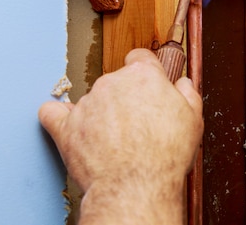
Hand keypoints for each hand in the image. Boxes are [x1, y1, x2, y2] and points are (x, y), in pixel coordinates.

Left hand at [39, 48, 203, 224]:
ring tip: (114, 140)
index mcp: (143, 75)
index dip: (146, 72)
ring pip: (92, 99)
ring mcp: (87, 103)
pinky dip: (59, 117)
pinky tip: (67, 122)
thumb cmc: (166, 155)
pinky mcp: (66, 126)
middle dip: (126, 98)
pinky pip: (52, 113)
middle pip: (116, 80)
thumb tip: (183, 84)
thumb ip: (187, 94)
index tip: (147, 86)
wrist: (136, 186)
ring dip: (101, 113)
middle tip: (137, 123)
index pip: (140, 58)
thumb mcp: (193, 119)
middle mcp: (112, 82)